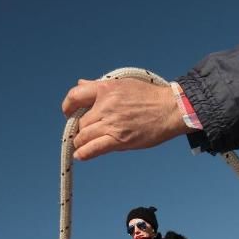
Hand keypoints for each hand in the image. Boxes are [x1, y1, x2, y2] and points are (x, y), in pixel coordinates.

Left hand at [61, 78, 188, 159]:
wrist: (170, 109)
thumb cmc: (150, 96)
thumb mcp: (123, 83)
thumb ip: (100, 86)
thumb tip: (80, 84)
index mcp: (107, 88)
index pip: (75, 95)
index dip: (68, 106)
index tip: (69, 113)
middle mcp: (106, 105)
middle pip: (80, 121)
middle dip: (79, 128)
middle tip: (84, 133)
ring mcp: (112, 123)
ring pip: (83, 136)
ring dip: (80, 142)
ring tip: (83, 144)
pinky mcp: (119, 139)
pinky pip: (93, 148)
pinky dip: (84, 153)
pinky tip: (80, 155)